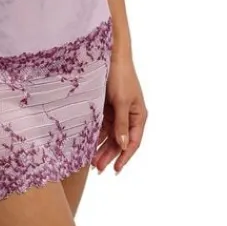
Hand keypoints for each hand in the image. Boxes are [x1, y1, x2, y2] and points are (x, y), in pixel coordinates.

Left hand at [92, 55, 146, 174]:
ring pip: (110, 136)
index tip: (115, 169)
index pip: (132, 142)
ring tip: (91, 161)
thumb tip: (122, 146)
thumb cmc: (121, 77)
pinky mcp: (107, 107)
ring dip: (101, 148)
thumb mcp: (120, 102)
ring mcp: (117, 112)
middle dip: (109, 155)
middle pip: (120, 141)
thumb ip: (121, 124)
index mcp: (138, 116)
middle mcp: (129, 116)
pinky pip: (102, 126)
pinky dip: (96, 135)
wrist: (111, 56)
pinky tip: (88, 144)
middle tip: (97, 168)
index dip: (124, 157)